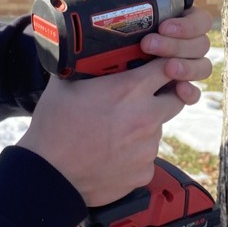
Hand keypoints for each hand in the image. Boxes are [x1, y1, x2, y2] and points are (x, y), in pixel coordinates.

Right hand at [18, 50, 209, 206]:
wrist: (50, 175)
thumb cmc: (54, 128)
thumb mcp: (65, 84)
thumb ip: (84, 65)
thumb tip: (82, 51)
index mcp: (130, 90)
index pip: (168, 66)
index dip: (165, 64)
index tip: (159, 66)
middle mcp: (146, 118)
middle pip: (177, 99)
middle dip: (165, 95)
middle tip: (143, 98)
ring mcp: (147, 148)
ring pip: (157, 130)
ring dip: (143, 127)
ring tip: (113, 131)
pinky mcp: (144, 172)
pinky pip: (145, 157)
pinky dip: (133, 154)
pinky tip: (111, 153)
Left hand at [104, 0, 213, 106]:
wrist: (80, 53)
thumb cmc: (103, 16)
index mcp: (177, 19)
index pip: (199, 21)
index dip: (187, 24)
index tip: (163, 25)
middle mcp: (182, 43)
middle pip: (200, 44)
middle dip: (178, 45)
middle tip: (148, 44)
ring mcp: (178, 66)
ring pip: (201, 67)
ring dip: (187, 67)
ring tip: (164, 68)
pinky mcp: (168, 88)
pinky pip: (191, 93)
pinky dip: (190, 92)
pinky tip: (178, 90)